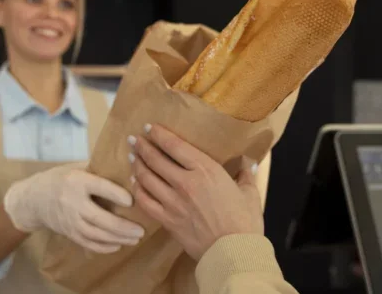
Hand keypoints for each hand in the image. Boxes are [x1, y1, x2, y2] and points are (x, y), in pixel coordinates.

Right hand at [3, 162, 144, 252]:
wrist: (33, 199)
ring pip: (95, 234)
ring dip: (117, 238)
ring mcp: (69, 220)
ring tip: (135, 239)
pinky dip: (104, 247)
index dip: (116, 194)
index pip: (99, 187)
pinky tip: (118, 245)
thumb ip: (98, 169)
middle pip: (99, 217)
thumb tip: (128, 167)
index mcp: (76, 181)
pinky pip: (87, 243)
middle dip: (122, 226)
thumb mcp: (76, 168)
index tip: (132, 200)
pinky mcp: (68, 233)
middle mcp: (72, 202)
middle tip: (140, 230)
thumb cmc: (61, 178)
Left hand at [128, 124, 263, 260]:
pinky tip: (135, 184)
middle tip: (134, 139)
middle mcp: (185, 182)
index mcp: (206, 170)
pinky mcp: (167, 220)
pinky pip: (145, 202)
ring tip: (132, 157)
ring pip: (146, 178)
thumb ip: (245, 175)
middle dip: (142, 147)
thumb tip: (248, 163)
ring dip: (137, 166)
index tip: (150, 128)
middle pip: (156, 159)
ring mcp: (173, 202)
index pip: (175, 146)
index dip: (159, 135)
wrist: (233, 252)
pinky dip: (138, 190)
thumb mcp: (249, 193)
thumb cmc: (245, 222)